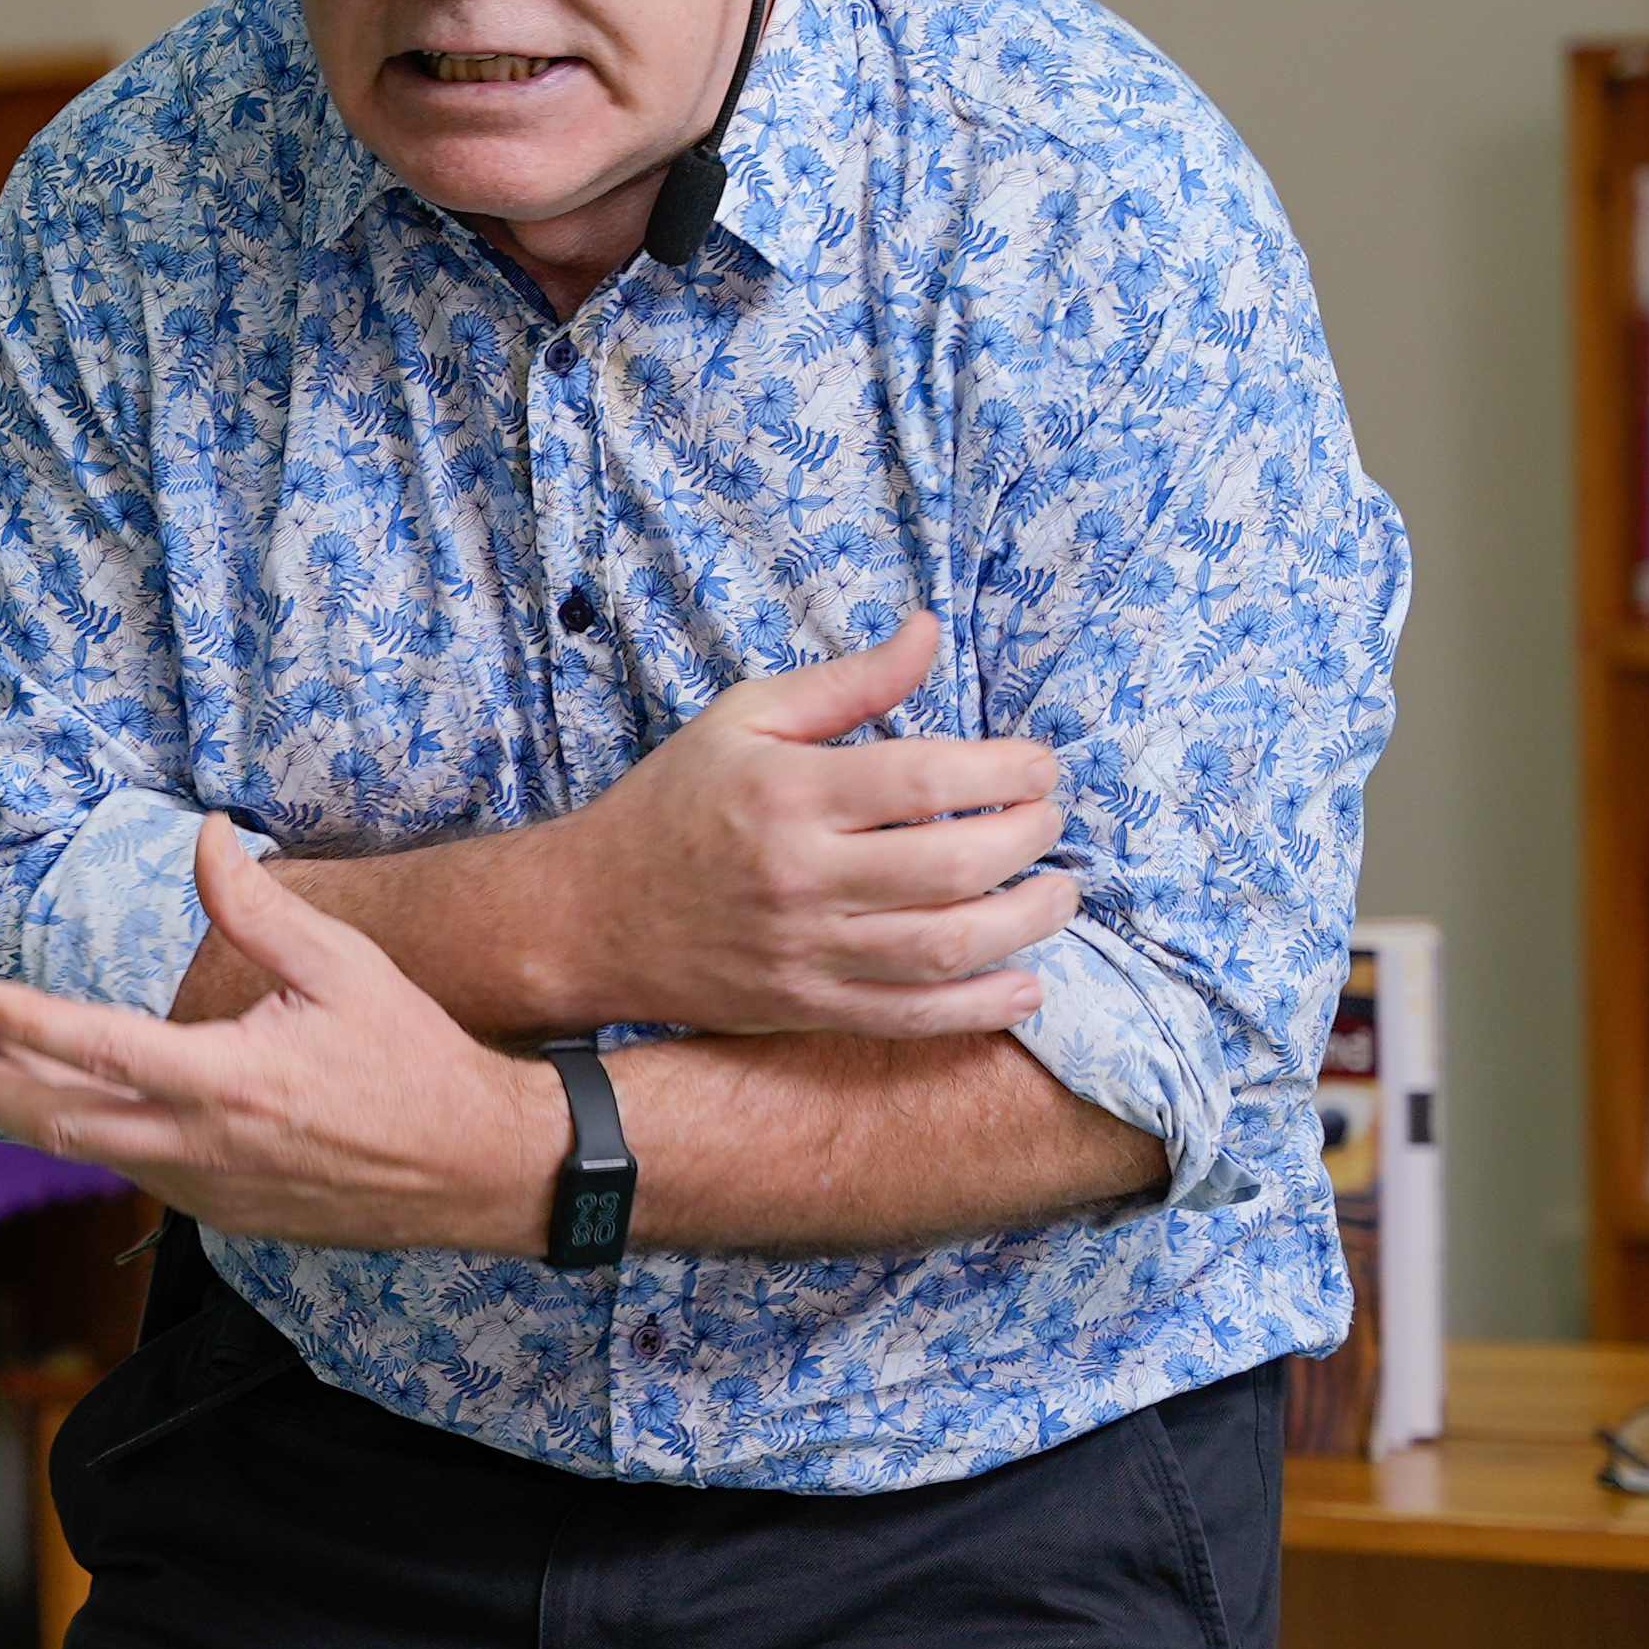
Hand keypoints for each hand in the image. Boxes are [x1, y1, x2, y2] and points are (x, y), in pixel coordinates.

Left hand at [0, 826, 568, 1248]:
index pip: (98, 1049)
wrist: (474, 1169)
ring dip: (21, 1113)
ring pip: (89, 1154)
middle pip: (60, 1123)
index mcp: (230, 1082)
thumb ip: (258, 908)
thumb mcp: (344, 967)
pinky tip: (57, 1106)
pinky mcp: (223, 1217)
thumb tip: (204, 837)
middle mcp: (205, 1149)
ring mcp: (210, 1193)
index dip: (21, 1021)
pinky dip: (83, 1137)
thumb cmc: (412, 1058)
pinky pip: (132, 1173)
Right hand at [578, 611, 1075, 1037]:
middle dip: (1028, 838)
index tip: (1040, 766)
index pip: (925, 777)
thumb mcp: (744, 718)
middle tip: (1051, 820)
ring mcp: (807, 950)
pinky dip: (981, 1007)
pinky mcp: (808, 1006)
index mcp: (789, 792)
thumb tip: (930, 632)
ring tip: (1057, 891)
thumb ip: (846, 682)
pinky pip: (912, 1017)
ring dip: (1025, 921)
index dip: (1004, 770)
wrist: (590, 915)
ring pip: (945, 946)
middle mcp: (802, 875)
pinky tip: (1028, 986)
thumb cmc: (673, 805)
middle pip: (952, 865)